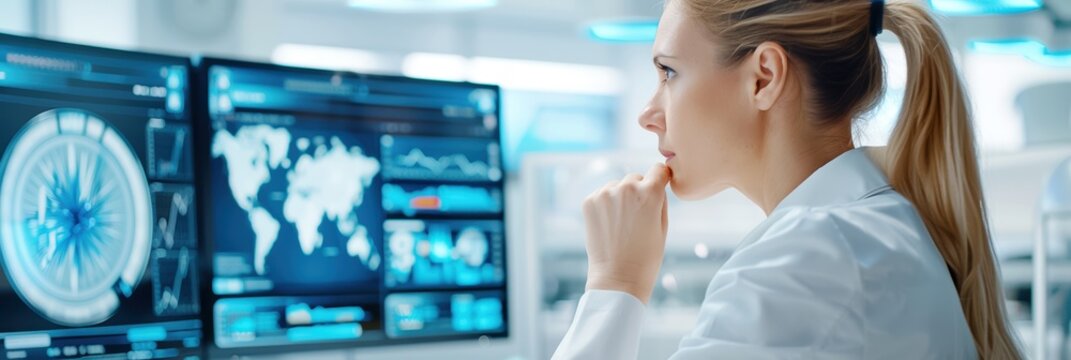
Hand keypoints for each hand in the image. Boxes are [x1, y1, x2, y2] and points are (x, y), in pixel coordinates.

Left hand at [582, 163, 670, 303]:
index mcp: (650, 193)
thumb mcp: (663, 226)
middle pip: (635, 178)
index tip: (659, 186)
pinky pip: (602, 195)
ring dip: (620, 197)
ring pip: (617, 185)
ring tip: (622, 224)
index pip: (658, 169)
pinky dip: (605, 205)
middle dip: (638, 191)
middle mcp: (626, 188)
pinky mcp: (589, 201)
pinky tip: (609, 225)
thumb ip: (660, 199)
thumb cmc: (646, 257)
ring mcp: (605, 194)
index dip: (660, 179)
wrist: (617, 278)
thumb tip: (655, 182)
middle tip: (637, 216)